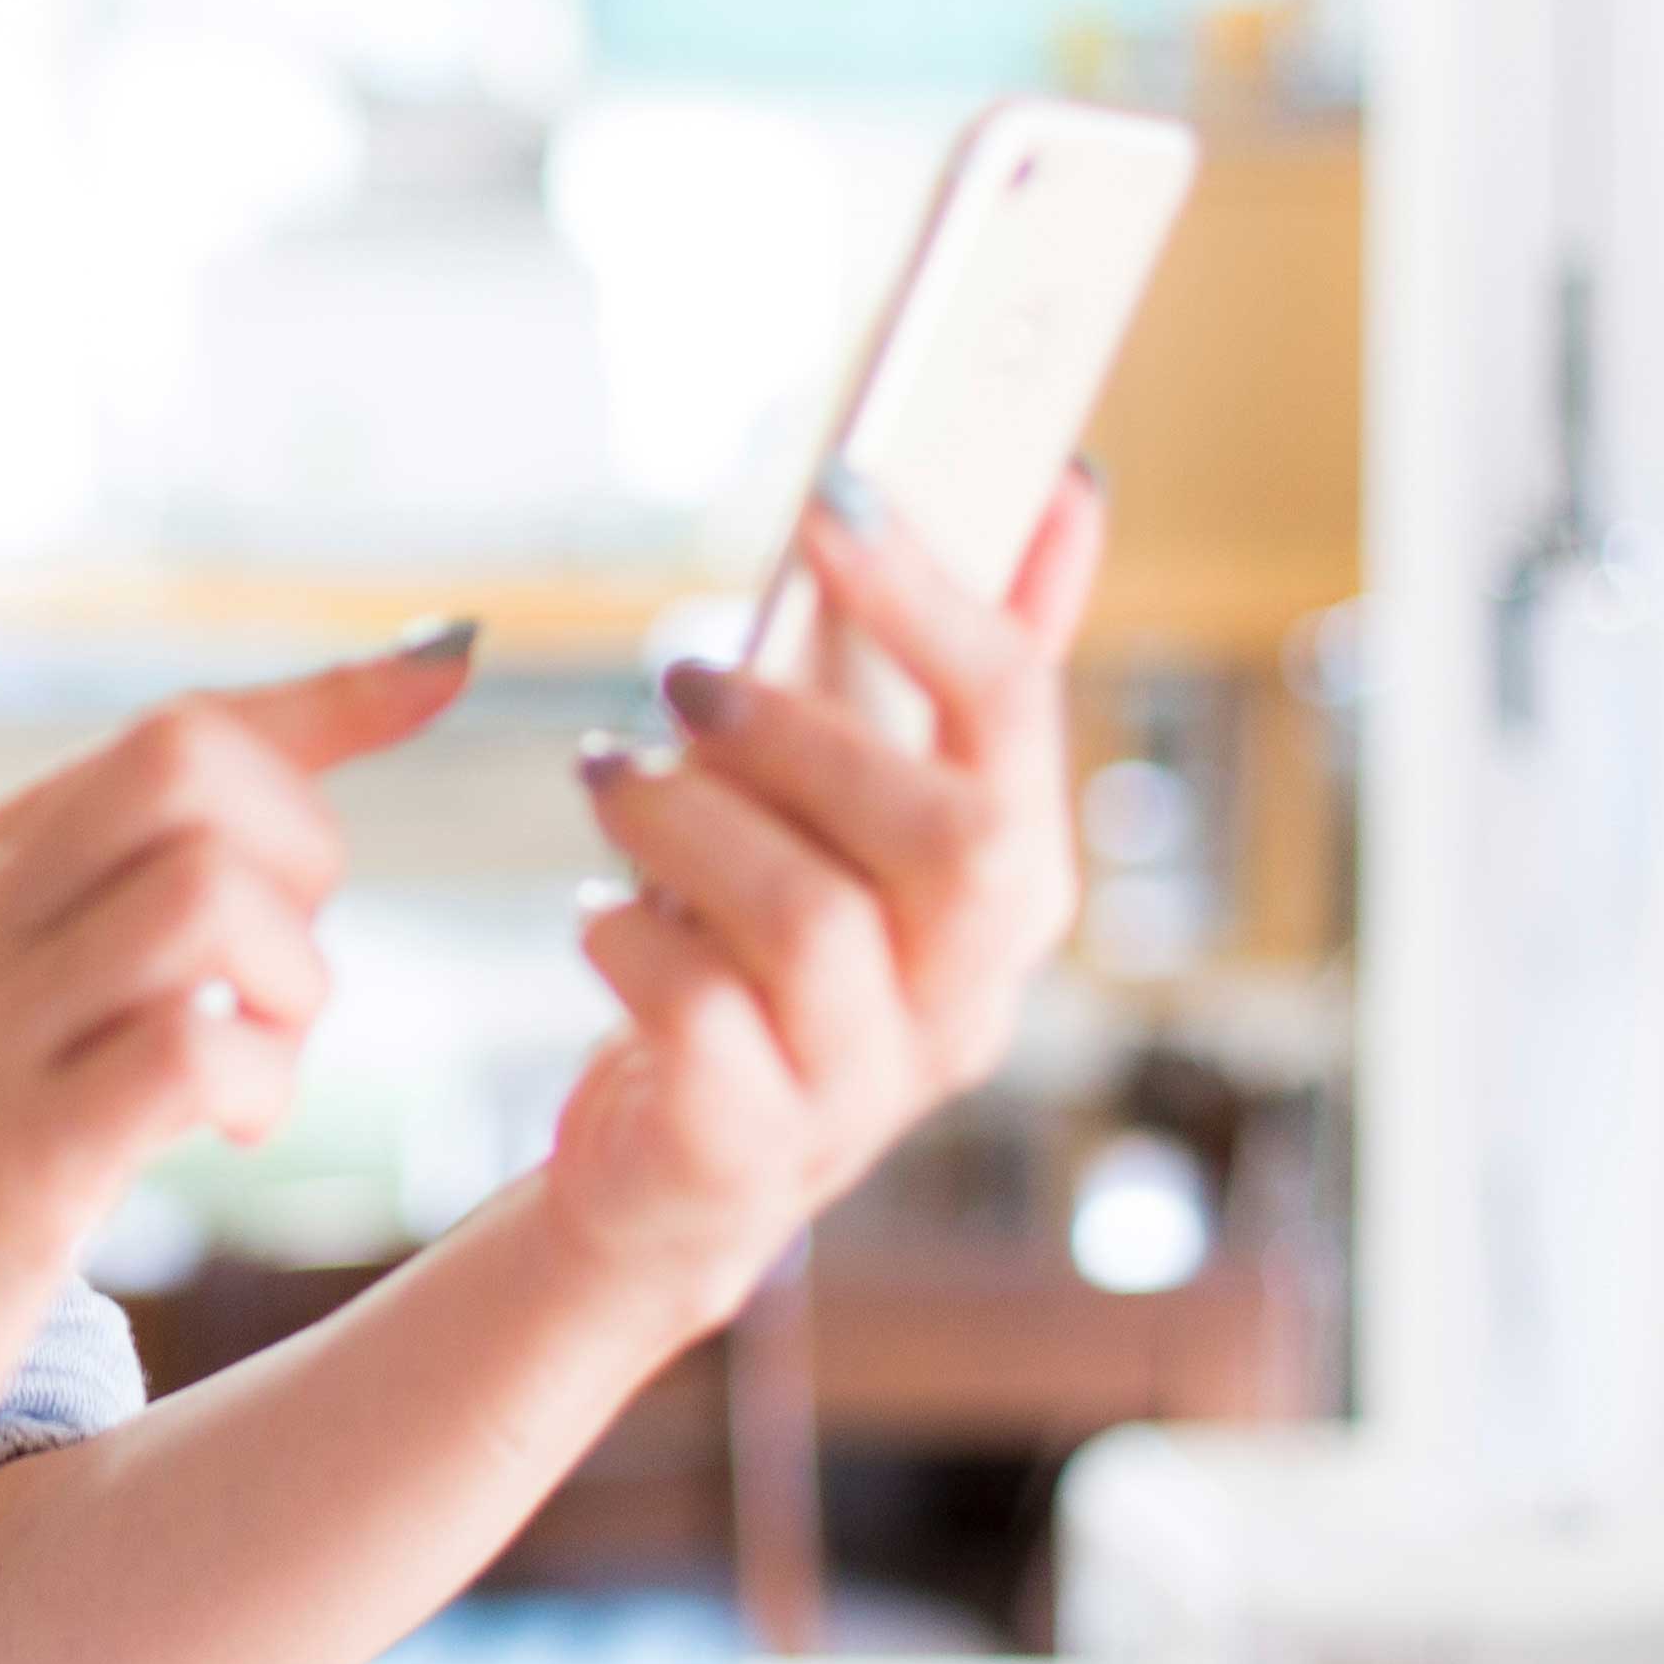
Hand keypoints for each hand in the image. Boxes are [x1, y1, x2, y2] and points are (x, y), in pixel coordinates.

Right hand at [0, 625, 477, 1508]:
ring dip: (288, 981)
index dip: (328, 700)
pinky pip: (188, 1046)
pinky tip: (227, 1131)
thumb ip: (96, 922)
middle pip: (187, 760)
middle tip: (284, 979)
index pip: (173, 728)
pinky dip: (254, 1079)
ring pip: (205, 892)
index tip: (440, 673)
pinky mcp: (9, 1159)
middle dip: (302, 847)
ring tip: (258, 1066)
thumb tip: (254, 838)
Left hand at [542, 469, 1100, 1331]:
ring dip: (687, 821)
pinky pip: (701, 1023)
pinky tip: (598, 915)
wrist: (673, 1176)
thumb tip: (1064, 487)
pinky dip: (627, 940)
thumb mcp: (861, 812)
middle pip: (951, 836)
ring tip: (607, 777)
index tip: (834, 492)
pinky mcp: (748, 1149)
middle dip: (804, 731)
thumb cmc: (768, 958)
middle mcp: (967, 998)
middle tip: (685, 678)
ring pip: (815, 925)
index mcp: (1013, 890)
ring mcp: (867, 1088)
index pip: (1016, 719)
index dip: (929, 596)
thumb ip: (950, 667)